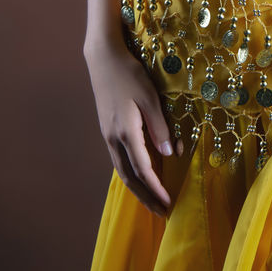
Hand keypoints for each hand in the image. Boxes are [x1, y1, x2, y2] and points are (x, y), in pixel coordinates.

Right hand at [84, 38, 183, 217]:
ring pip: (122, 170)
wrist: (103, 58)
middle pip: (130, 177)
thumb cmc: (129, 74)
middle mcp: (114, 139)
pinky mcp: (107, 129)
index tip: (168, 203)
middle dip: (146, 196)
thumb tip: (168, 154)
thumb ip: (159, 126)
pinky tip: (139, 175)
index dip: (156, 188)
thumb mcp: (150, 97)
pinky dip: (131, 173)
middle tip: (161, 212)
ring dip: (138, 188)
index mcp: (126, 133)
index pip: (143, 170)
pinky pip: (119, 159)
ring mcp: (108, 135)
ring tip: (151, 199)